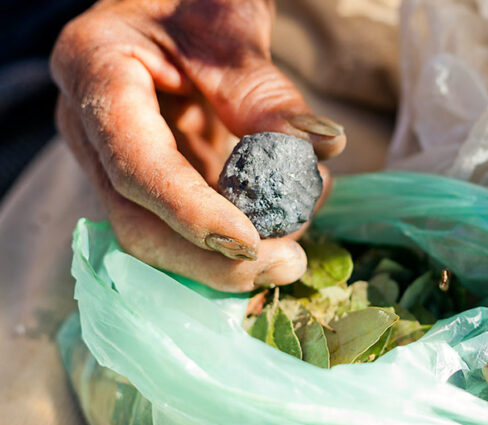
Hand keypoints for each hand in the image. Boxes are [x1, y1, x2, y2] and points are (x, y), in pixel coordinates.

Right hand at [51, 0, 345, 291]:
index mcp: (95, 71)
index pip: (134, 163)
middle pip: (137, 223)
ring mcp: (116, 162)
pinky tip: (284, 234)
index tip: (250, 241)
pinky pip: (186, 230)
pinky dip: (236, 244)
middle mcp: (91, 129)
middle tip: (288, 264)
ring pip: (162, 241)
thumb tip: (323, 148)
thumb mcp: (230, 27)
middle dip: (213, 261)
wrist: (176, 5)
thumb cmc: (197, 0)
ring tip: (296, 249)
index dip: (189, 213)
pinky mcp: (150, 183)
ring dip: (230, 262)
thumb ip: (265, 91)